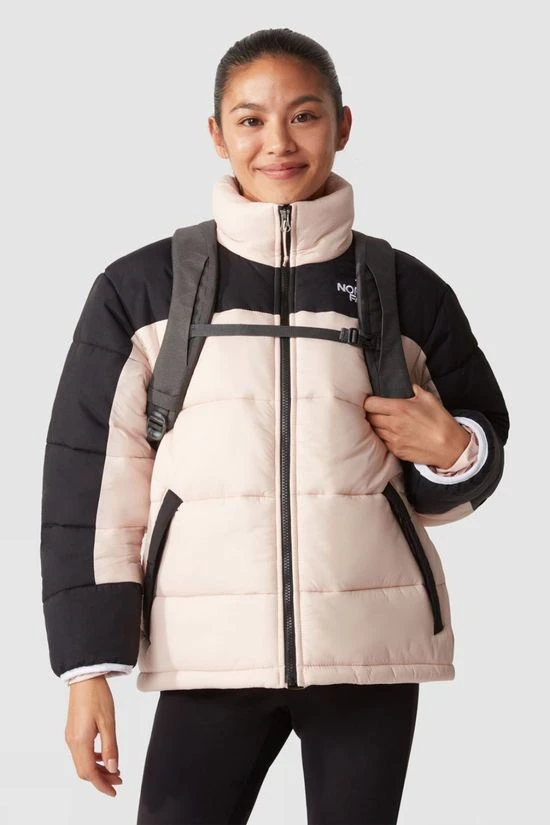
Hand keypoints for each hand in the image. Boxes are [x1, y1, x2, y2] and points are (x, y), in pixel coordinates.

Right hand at [65, 676, 122, 796]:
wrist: (85, 677)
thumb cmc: (97, 696)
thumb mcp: (108, 722)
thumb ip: (111, 747)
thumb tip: (113, 768)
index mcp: (80, 741)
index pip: (89, 772)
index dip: (101, 785)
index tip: (114, 791)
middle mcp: (72, 741)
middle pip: (84, 770)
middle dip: (101, 778)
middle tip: (119, 780)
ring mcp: (71, 736)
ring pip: (83, 762)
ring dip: (98, 769)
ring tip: (115, 769)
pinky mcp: (73, 731)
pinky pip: (82, 752)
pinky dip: (94, 759)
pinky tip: (105, 755)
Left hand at [363, 383, 470, 467]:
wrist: (450, 447)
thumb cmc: (441, 422)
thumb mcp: (429, 399)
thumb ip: (415, 390)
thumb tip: (410, 387)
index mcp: (399, 408)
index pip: (370, 404)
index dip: (369, 401)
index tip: (373, 401)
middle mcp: (393, 424)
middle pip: (369, 418)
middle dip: (371, 414)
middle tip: (378, 412)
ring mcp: (393, 439)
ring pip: (374, 431)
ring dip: (377, 426)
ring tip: (385, 423)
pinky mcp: (396, 451)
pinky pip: (383, 442)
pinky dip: (384, 437)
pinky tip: (393, 434)